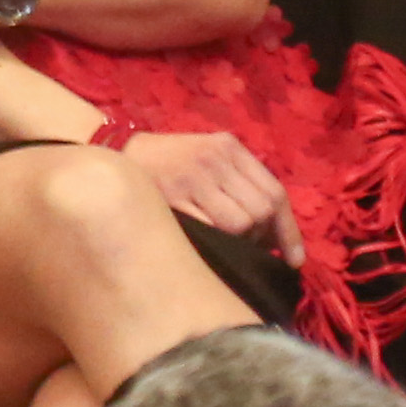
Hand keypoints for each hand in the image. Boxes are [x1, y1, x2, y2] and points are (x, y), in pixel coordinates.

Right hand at [111, 126, 300, 269]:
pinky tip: (206, 239)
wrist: (111, 153)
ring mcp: (193, 177)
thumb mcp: (206, 155)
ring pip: (240, 223)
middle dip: (262, 236)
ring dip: (239, 240)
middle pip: (261, 209)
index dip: (289, 230)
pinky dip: (216, 240)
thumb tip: (273, 234)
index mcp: (228, 146)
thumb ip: (238, 180)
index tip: (294, 260)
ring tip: (225, 239)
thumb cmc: (165, 162)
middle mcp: (214, 159)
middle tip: (248, 244)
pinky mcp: (172, 196)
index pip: (275, 191)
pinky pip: (211, 229)